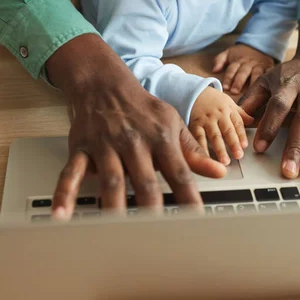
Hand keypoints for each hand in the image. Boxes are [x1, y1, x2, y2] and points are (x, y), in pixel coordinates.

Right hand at [46, 34, 225, 219]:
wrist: (105, 83)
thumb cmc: (142, 108)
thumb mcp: (172, 123)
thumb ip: (193, 151)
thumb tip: (219, 171)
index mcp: (160, 137)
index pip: (179, 171)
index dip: (188, 196)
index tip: (196, 220)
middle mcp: (134, 142)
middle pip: (145, 179)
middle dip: (151, 206)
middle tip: (157, 233)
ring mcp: (106, 145)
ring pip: (111, 178)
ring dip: (114, 205)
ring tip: (116, 231)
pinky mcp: (81, 147)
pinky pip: (71, 172)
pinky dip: (65, 194)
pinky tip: (61, 215)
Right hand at [189, 86, 253, 164]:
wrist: (194, 93)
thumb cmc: (214, 100)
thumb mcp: (229, 103)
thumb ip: (240, 114)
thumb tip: (254, 121)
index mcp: (229, 110)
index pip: (237, 123)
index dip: (242, 135)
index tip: (244, 146)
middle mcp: (218, 115)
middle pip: (227, 130)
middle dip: (233, 143)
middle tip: (238, 156)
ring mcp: (206, 120)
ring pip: (214, 135)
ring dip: (220, 149)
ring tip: (224, 161)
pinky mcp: (195, 124)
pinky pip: (198, 137)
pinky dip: (202, 148)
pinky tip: (205, 157)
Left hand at [213, 43, 275, 94]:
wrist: (259, 44)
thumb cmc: (241, 53)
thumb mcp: (229, 53)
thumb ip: (220, 60)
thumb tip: (214, 70)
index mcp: (238, 61)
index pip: (232, 69)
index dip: (229, 78)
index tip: (225, 87)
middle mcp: (249, 63)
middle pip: (243, 72)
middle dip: (238, 82)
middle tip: (234, 92)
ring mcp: (259, 66)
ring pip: (256, 74)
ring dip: (252, 83)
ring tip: (250, 93)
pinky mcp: (269, 68)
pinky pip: (268, 74)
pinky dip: (267, 80)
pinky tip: (266, 88)